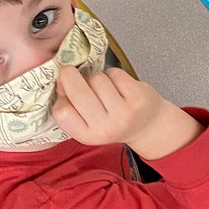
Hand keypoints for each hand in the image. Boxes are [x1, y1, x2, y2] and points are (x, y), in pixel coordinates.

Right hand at [52, 66, 200, 157]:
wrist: (147, 125)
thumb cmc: (112, 121)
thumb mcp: (89, 124)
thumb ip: (72, 108)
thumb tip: (60, 79)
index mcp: (87, 136)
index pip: (61, 111)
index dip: (60, 97)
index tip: (65, 93)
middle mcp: (105, 128)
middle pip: (78, 91)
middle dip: (69, 75)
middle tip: (70, 72)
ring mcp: (123, 113)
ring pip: (96, 79)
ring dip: (95, 77)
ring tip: (102, 86)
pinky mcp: (138, 98)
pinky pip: (114, 74)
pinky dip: (112, 74)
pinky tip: (117, 84)